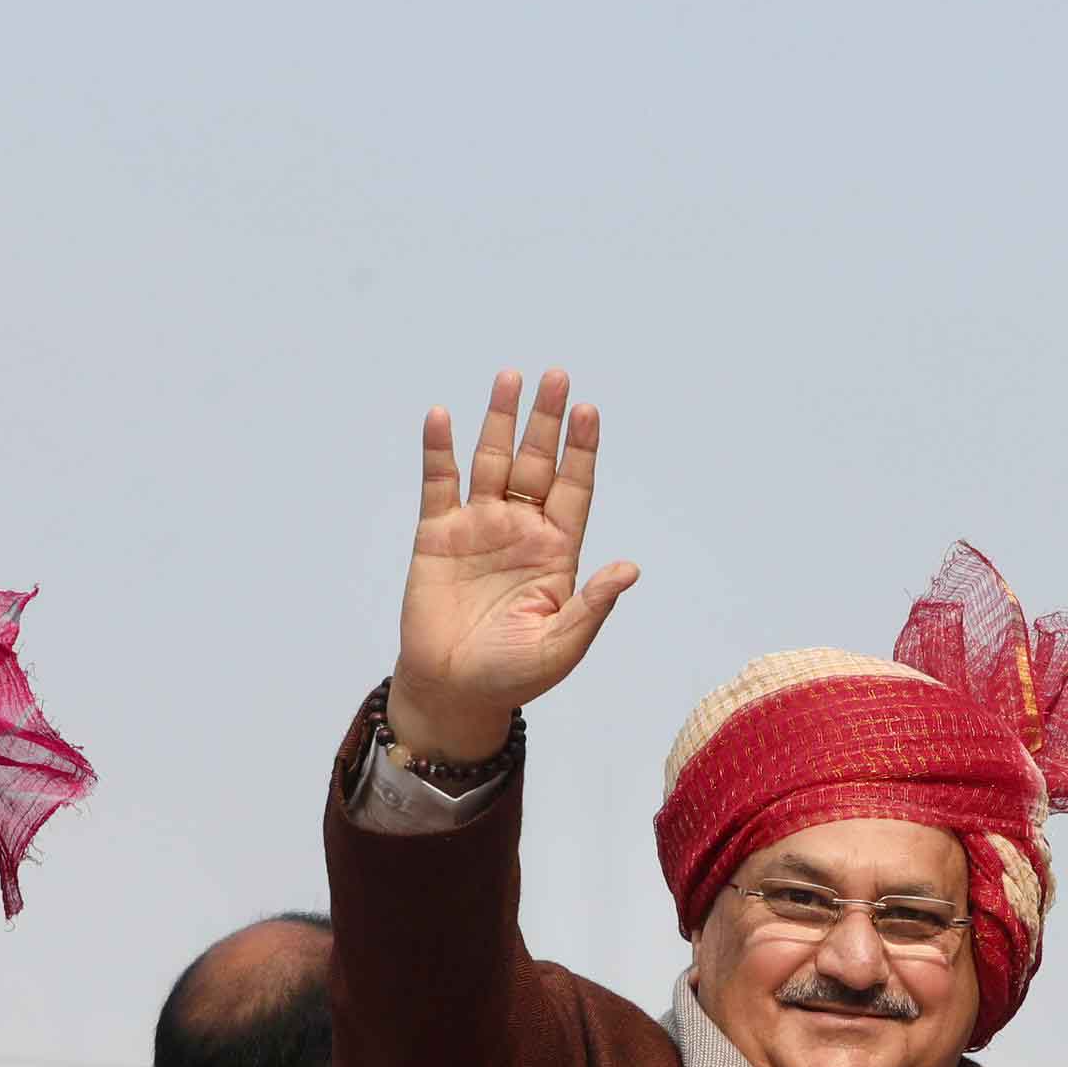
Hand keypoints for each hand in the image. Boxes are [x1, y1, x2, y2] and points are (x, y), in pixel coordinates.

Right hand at [386, 366, 638, 760]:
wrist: (453, 690)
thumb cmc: (512, 674)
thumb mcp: (562, 645)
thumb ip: (592, 606)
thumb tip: (629, 569)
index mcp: (557, 551)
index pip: (574, 488)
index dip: (581, 450)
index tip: (589, 411)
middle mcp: (521, 529)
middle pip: (537, 462)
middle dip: (546, 420)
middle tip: (557, 376)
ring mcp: (479, 528)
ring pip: (491, 461)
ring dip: (499, 420)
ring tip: (510, 377)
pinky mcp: (437, 535)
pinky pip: (439, 484)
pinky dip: (439, 450)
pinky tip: (441, 417)